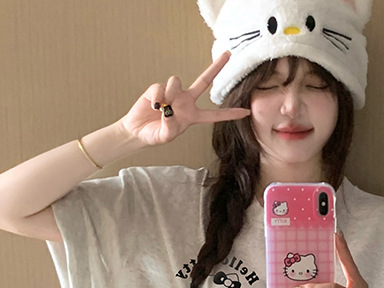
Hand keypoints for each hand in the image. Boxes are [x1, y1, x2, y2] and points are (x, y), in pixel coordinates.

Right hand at [118, 51, 250, 146]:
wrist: (137, 130)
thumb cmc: (155, 135)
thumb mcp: (165, 137)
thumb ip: (169, 127)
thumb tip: (169, 111)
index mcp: (192, 116)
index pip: (215, 115)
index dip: (230, 114)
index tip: (246, 112)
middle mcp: (186, 101)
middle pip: (204, 81)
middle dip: (216, 67)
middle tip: (228, 54)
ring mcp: (173, 93)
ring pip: (176, 81)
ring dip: (168, 94)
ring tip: (161, 108)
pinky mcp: (158, 88)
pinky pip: (160, 87)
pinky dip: (156, 97)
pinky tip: (153, 106)